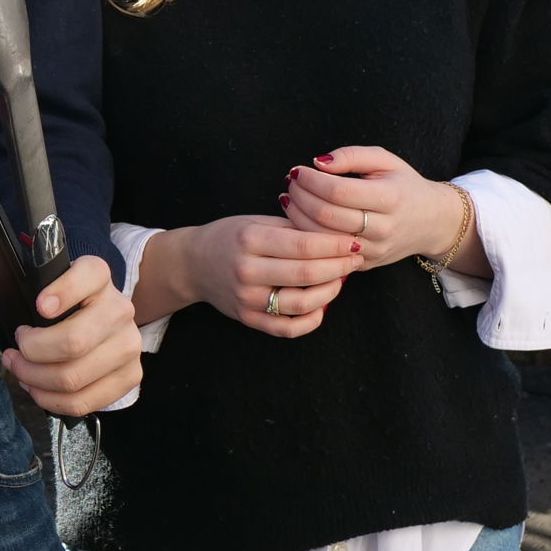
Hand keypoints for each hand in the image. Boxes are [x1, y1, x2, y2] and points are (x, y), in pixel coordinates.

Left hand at [0, 253, 143, 416]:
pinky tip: (39, 388)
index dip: (63, 292)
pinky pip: (85, 401)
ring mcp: (128, 345)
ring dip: (35, 381)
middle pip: (74, 341)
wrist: (93, 321)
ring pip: (75, 376)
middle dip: (31, 354)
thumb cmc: (50, 303)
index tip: (38, 308)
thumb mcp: (17, 287)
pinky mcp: (129, 376)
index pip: (89, 275)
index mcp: (95, 275)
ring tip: (21, 371)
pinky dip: (52, 401)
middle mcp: (119, 307)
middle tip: (14, 352)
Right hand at [159, 216, 360, 335]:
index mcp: (250, 240)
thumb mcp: (257, 222)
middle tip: (356, 258)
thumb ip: (293, 228)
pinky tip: (322, 306)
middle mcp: (247, 270)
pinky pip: (287, 328)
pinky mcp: (248, 318)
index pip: (304, 245)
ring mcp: (247, 299)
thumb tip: (336, 234)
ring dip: (330, 292)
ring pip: (301, 303)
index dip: (336, 245)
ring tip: (341, 279)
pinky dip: (311, 320)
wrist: (194, 263)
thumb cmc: (231, 237)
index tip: (355, 241)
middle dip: (340, 266)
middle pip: (306, 273)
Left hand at [283, 145, 466, 270]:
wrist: (433, 222)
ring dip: (297, 217)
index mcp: (389, 199)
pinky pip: (328, 254)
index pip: (338, 191)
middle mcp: (383, 228)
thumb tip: (318, 163)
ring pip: (323, 239)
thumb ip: (352, 156)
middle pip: (326, 216)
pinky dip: (308, 236)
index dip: (311, 180)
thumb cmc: (404, 185)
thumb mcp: (386, 160)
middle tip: (290, 182)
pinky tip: (299, 219)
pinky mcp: (365, 264)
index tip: (298, 170)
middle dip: (300, 196)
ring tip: (289, 198)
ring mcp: (374, 250)